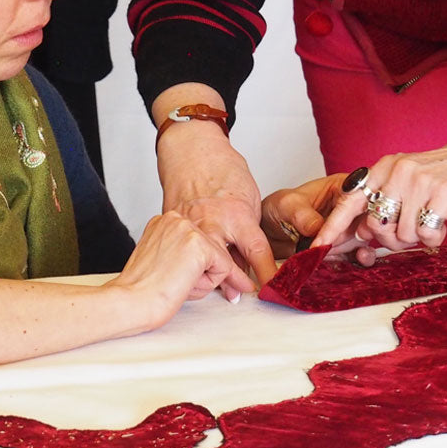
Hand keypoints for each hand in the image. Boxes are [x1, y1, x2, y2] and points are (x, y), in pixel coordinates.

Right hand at [108, 211, 234, 331]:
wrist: (131, 302)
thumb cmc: (141, 291)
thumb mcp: (162, 261)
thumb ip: (181, 253)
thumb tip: (203, 262)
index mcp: (165, 222)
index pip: (198, 244)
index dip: (190, 268)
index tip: (173, 275)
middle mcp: (177, 219)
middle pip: (211, 250)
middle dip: (199, 273)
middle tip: (172, 282)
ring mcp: (188, 229)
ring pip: (219, 259)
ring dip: (203, 279)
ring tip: (175, 282)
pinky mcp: (199, 245)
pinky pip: (225, 269)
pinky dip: (208, 284)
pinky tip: (184, 284)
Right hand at [157, 132, 274, 295]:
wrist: (193, 152)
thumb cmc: (223, 172)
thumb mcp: (249, 200)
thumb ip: (249, 231)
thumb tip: (250, 262)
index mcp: (236, 214)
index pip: (256, 252)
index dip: (266, 274)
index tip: (273, 289)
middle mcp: (211, 222)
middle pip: (223, 264)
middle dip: (232, 283)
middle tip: (240, 295)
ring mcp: (189, 226)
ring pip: (200, 262)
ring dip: (210, 276)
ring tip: (220, 288)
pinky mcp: (173, 226)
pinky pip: (183, 251)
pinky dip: (191, 261)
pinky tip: (196, 268)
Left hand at [263, 173, 381, 264]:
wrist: (271, 232)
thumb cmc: (279, 208)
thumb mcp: (286, 205)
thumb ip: (302, 215)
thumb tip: (319, 228)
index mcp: (340, 186)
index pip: (355, 197)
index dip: (348, 215)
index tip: (332, 235)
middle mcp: (351, 205)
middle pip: (365, 219)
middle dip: (347, 236)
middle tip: (327, 247)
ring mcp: (353, 226)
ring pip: (365, 238)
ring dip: (349, 249)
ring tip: (328, 254)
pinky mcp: (350, 246)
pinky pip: (363, 253)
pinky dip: (360, 260)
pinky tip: (355, 261)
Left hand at [314, 136, 446, 252]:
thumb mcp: (409, 181)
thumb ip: (385, 201)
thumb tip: (363, 232)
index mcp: (384, 168)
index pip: (350, 201)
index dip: (332, 226)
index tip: (317, 248)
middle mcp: (397, 171)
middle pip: (376, 225)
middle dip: (391, 239)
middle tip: (411, 231)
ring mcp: (419, 181)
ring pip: (402, 233)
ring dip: (417, 238)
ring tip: (432, 222)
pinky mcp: (442, 194)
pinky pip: (427, 233)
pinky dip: (434, 237)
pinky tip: (443, 223)